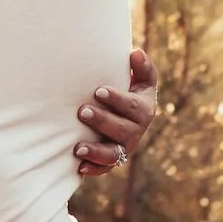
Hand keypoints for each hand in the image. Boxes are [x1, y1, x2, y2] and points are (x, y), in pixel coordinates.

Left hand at [74, 47, 158, 179]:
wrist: (123, 114)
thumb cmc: (128, 91)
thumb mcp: (139, 80)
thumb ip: (141, 67)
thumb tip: (135, 52)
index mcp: (144, 109)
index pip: (133, 106)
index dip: (117, 99)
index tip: (98, 91)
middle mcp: (136, 130)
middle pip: (122, 129)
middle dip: (102, 121)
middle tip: (82, 111)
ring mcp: (124, 147)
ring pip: (112, 153)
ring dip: (95, 150)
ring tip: (77, 146)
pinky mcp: (113, 159)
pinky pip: (104, 168)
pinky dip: (93, 168)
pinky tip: (79, 166)